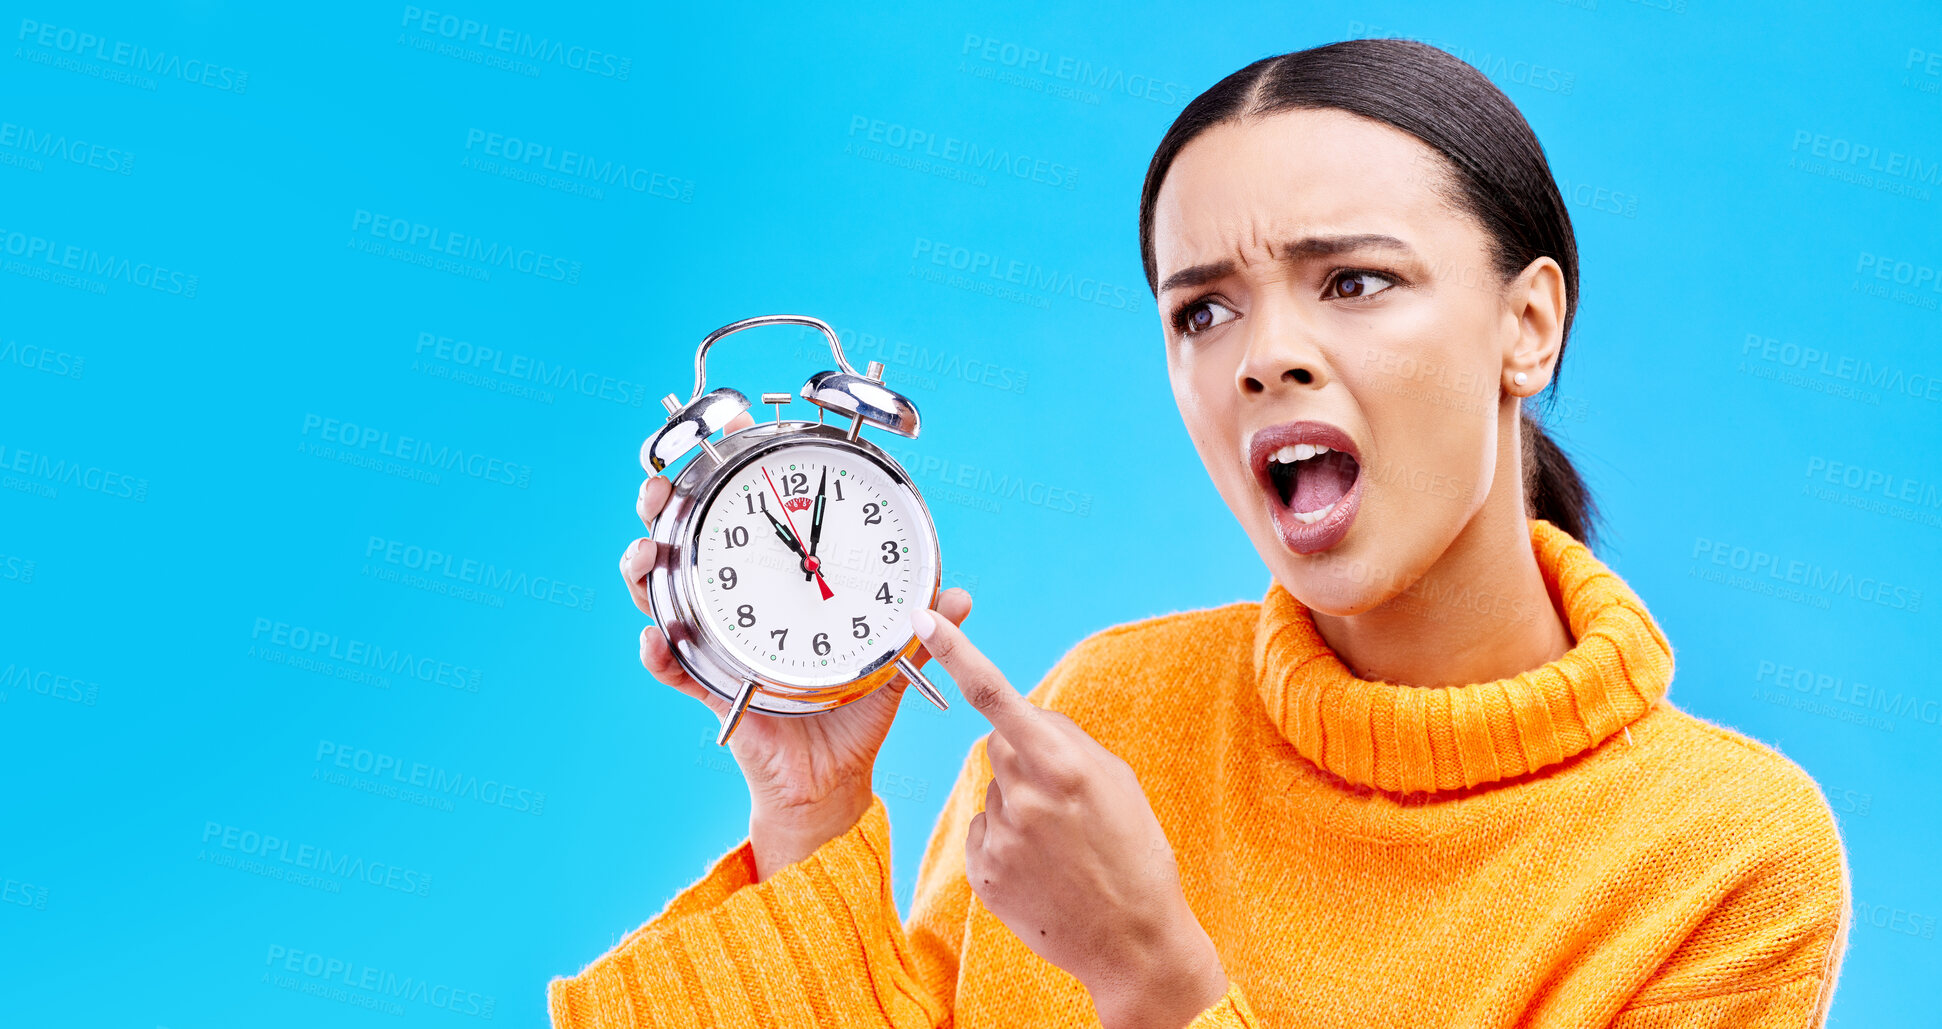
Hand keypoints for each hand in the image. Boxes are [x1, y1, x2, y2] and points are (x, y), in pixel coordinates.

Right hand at [621, 411, 972, 879]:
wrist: (830, 780)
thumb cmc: (851, 714)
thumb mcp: (887, 660)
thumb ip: (920, 628)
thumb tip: (960, 596)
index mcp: (781, 587)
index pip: (748, 521)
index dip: (729, 479)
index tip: (722, 434)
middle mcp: (740, 608)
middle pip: (686, 546)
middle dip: (662, 511)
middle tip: (660, 491)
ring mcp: (717, 645)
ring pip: (662, 597)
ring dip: (645, 572)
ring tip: (647, 557)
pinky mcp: (709, 688)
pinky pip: (671, 667)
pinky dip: (657, 652)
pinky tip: (655, 638)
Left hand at [911, 609, 1228, 1028]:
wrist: (1133, 941)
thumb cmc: (1134, 851)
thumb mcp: (1117, 780)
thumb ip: (1064, 739)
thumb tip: (1022, 717)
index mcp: (1062, 764)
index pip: (995, 695)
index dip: (956, 652)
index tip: (923, 620)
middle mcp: (1024, 795)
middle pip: (999, 744)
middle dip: (1024, 756)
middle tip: (1066, 799)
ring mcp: (1000, 837)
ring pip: (993, 790)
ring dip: (1018, 803)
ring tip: (1060, 844)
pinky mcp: (983, 871)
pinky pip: (983, 830)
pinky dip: (1006, 841)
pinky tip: (1040, 867)